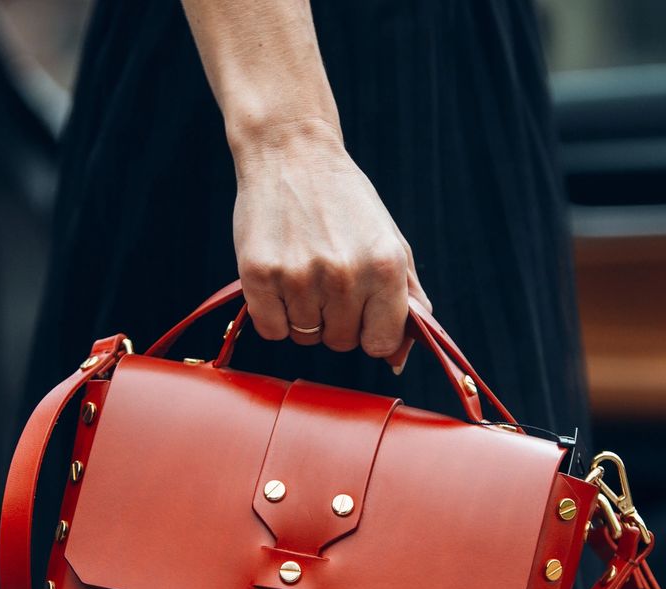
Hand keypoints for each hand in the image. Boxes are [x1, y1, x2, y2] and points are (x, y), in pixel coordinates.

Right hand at [232, 118, 430, 358]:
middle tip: (327, 276)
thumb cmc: (344, 201)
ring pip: (305, 336)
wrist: (291, 152)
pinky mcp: (259, 275)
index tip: (361, 312)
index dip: (370, 332)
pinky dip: (274, 314)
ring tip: (303, 268)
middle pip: (341, 342)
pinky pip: (272, 330)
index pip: (382, 343)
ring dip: (303, 314)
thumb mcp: (389, 240)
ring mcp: (300, 276)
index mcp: (385, 266)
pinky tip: (280, 278)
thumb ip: (406, 298)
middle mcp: (345, 275)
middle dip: (336, 320)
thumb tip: (399, 359)